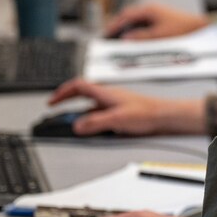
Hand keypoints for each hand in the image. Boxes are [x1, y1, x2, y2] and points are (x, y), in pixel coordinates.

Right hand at [48, 78, 207, 134]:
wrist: (164, 116)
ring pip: (90, 106)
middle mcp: (107, 96)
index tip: (51, 102)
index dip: (62, 93)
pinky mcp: (119, 112)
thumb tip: (77, 126)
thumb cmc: (146, 113)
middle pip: (81, 96)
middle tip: (56, 113)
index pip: (77, 86)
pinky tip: (92, 130)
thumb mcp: (117, 119)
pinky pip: (99, 114)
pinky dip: (91, 120)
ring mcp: (113, 103)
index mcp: (105, 93)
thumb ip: (96, 123)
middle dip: (66, 104)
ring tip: (72, 126)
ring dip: (79, 114)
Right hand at [105, 2, 209, 39]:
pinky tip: (138, 44)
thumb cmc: (184, 30)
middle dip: (120, 29)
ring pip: (138, 24)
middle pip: (131, 19)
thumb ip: (140, 38)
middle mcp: (153, 11)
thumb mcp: (159, 36)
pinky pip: (147, 28)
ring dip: (130, 33)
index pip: (126, 15)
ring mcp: (159, 16)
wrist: (202, 30)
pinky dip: (140, 35)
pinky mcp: (164, 23)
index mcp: (150, 10)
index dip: (114, 25)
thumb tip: (125, 39)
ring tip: (122, 44)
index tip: (106, 34)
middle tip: (110, 39)